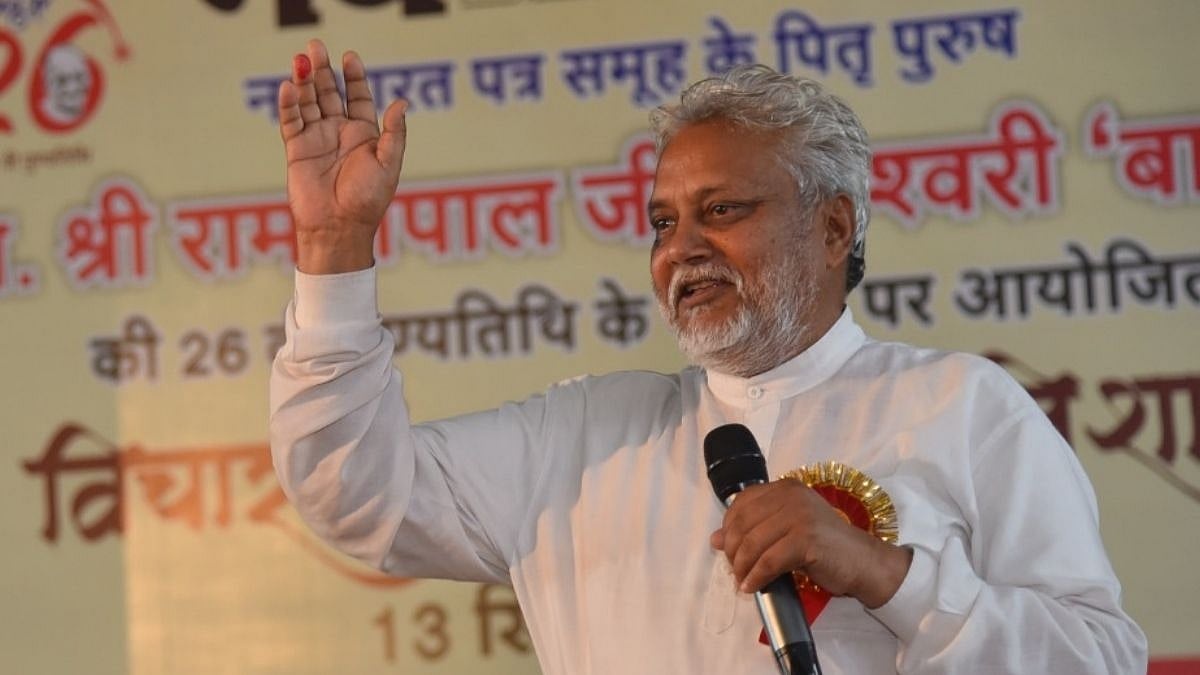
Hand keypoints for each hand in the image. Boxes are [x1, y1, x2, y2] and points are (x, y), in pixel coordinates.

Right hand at [278, 39, 407, 273]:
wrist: (339, 227)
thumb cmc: (368, 201)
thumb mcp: (389, 165)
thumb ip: (394, 133)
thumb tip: (402, 102)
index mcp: (364, 135)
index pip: (357, 97)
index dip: (354, 77)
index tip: (349, 56)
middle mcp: (339, 133)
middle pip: (329, 93)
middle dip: (322, 70)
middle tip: (315, 46)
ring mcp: (317, 140)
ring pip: (308, 103)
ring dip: (303, 81)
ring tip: (301, 58)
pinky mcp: (297, 150)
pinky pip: (291, 122)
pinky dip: (288, 104)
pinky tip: (288, 86)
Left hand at [711, 479, 911, 608]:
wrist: (864, 561)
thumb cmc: (825, 546)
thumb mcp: (787, 531)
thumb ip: (755, 529)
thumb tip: (715, 539)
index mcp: (785, 488)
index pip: (742, 502)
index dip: (728, 527)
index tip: (728, 549)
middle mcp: (791, 496)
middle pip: (743, 523)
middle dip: (732, 551)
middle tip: (734, 570)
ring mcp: (800, 516)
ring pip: (753, 543)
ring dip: (742, 567)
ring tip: (742, 582)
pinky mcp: (806, 540)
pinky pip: (769, 561)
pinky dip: (756, 577)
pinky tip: (753, 587)